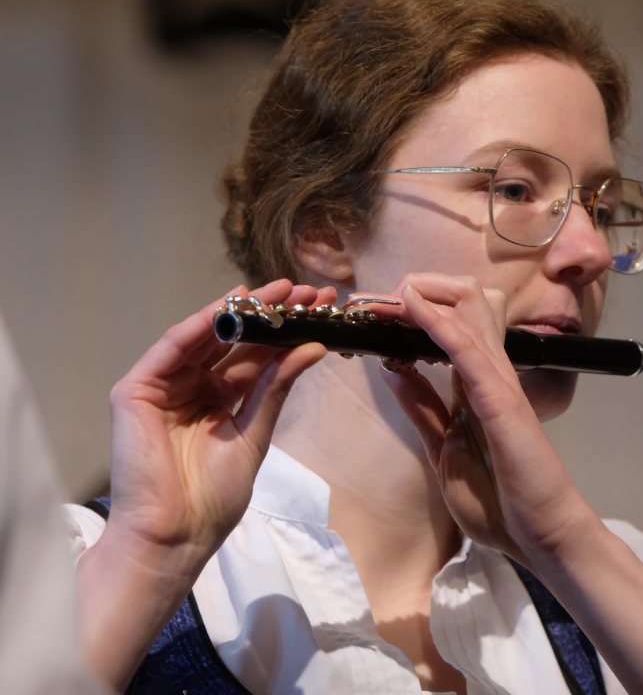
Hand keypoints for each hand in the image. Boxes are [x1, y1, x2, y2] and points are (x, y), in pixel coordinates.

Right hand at [105, 279, 331, 569]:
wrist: (176, 535)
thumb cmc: (213, 497)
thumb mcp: (255, 433)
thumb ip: (277, 388)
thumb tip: (314, 347)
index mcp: (221, 399)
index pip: (257, 356)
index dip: (288, 331)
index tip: (323, 308)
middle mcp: (193, 386)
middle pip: (235, 340)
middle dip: (271, 313)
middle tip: (308, 290)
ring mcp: (165, 386)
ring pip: (205, 337)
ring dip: (240, 310)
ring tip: (279, 290)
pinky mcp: (137, 391)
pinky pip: (171, 349)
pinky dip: (199, 325)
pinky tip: (229, 307)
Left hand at [350, 274, 598, 566]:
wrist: (542, 538)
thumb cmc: (502, 503)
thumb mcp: (445, 449)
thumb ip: (424, 409)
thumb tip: (394, 370)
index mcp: (474, 385)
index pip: (447, 326)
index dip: (409, 311)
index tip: (368, 314)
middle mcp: (488, 373)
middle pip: (462, 302)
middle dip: (415, 290)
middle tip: (371, 303)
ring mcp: (498, 381)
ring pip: (469, 308)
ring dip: (421, 297)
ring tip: (382, 299)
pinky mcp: (501, 398)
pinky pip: (468, 346)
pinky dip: (438, 321)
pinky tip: (411, 307)